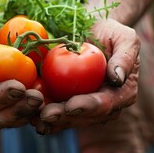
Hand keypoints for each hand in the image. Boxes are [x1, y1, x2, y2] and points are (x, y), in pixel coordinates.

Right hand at [0, 27, 43, 128]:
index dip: (0, 97)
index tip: (18, 87)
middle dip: (18, 108)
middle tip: (36, 97)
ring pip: (13, 122)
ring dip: (30, 113)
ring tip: (43, 100)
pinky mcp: (15, 115)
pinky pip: (26, 120)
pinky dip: (38, 115)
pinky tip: (49, 107)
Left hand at [33, 19, 139, 133]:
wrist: (91, 30)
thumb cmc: (110, 32)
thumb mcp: (125, 37)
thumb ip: (125, 57)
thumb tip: (117, 78)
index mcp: (122, 94)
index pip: (105, 104)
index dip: (88, 107)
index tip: (71, 105)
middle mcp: (105, 105)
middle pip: (84, 117)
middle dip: (65, 118)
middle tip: (46, 115)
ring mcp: (85, 106)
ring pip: (68, 119)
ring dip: (51, 121)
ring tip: (34, 119)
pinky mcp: (67, 102)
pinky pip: (56, 111)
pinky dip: (42, 114)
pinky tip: (28, 114)